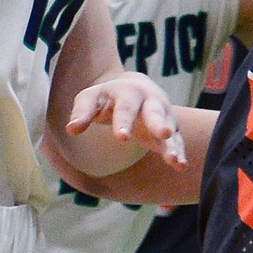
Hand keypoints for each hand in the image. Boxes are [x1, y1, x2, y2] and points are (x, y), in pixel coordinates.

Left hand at [67, 71, 186, 168]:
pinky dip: (178, 152)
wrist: (132, 87)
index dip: (123, 121)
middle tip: (163, 133)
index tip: (122, 138)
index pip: (124, 107)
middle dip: (158, 122)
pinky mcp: (169, 129)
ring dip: (172, 143)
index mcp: (127, 92)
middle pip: (154, 111)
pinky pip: (176, 141)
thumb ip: (82, 112)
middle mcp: (149, 100)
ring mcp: (162, 114)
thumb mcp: (91, 99)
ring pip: (169, 127)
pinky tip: (181, 165)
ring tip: (174, 159)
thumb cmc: (107, 97)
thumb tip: (72, 129)